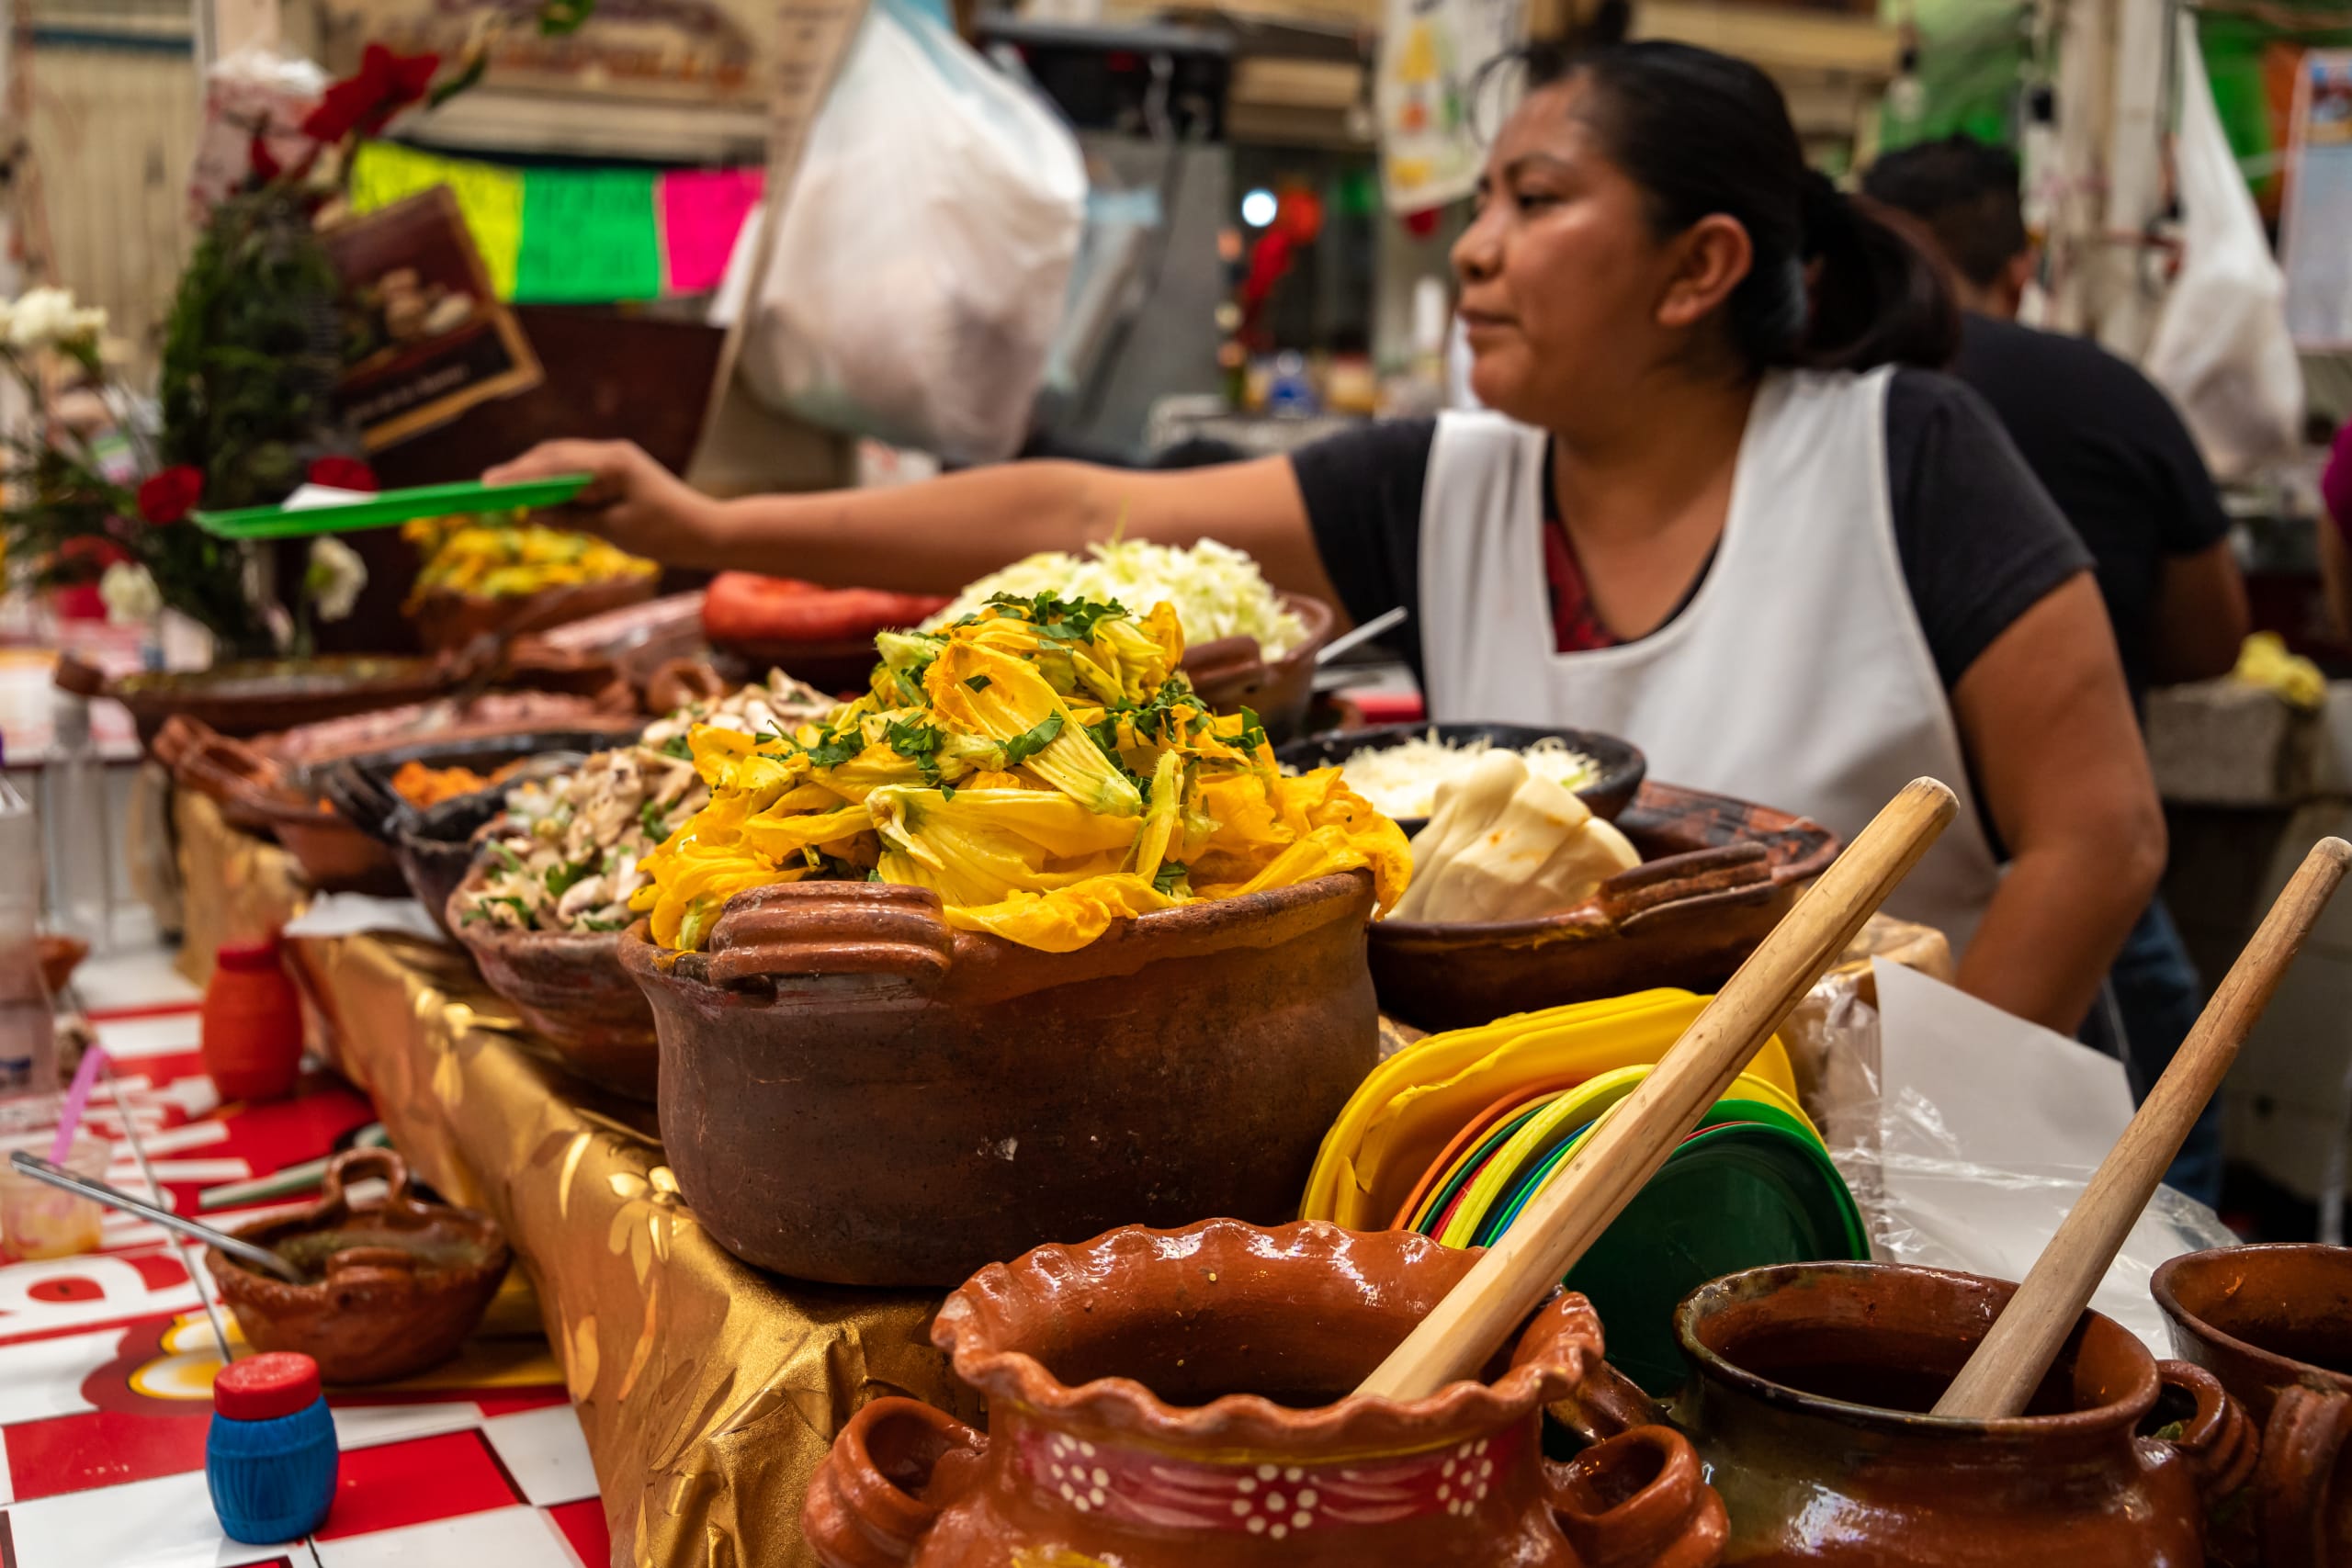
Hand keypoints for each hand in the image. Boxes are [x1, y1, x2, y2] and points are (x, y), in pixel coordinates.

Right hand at [482, 439, 725, 564]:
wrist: (706, 531)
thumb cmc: (665, 535)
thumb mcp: (613, 531)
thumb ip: (571, 518)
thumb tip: (532, 511)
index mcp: (611, 465)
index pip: (554, 465)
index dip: (518, 475)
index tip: (488, 485)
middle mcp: (611, 452)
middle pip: (554, 454)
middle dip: (520, 470)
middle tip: (487, 487)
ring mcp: (615, 457)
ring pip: (563, 458)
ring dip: (535, 472)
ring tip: (506, 489)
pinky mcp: (617, 467)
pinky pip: (577, 468)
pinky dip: (555, 479)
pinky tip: (539, 494)